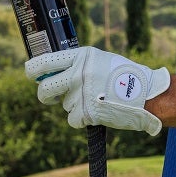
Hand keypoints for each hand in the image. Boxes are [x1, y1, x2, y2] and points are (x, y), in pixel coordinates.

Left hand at [25, 46, 170, 134]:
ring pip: (63, 105)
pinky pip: (72, 119)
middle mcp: (78, 73)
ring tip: (96, 100)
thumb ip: (78, 65)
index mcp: (81, 57)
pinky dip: (81, 120)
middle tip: (48, 97)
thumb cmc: (123, 76)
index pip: (45, 61)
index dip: (32, 69)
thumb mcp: (100, 60)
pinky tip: (96, 112)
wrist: (146, 94)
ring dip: (74, 106)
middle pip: (45, 88)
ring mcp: (81, 93)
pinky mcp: (87, 112)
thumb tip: (53, 73)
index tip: (30, 73)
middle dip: (44, 95)